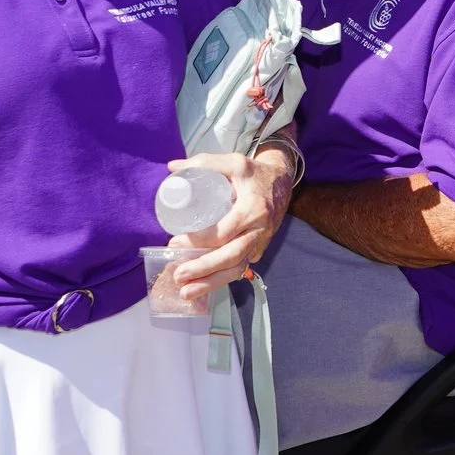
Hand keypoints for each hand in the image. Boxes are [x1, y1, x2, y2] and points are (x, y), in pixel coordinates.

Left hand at [170, 151, 292, 302]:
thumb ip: (202, 163)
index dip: (199, 241)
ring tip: (185, 292)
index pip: (225, 232)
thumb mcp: (232, 162)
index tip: (176, 242)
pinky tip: (201, 285)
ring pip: (237, 269)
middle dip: (203, 269)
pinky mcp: (259, 249)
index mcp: (253, 209)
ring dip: (211, 283)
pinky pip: (240, 268)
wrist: (283, 182)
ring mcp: (261, 242)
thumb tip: (171, 167)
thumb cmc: (254, 172)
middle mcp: (260, 230)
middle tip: (178, 275)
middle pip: (231, 257)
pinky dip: (220, 279)